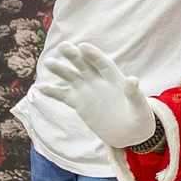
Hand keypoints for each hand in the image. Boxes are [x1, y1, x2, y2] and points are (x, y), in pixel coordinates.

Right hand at [39, 42, 157, 148]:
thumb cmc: (139, 118)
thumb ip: (135, 94)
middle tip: (63, 46)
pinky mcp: (79, 103)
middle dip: (74, 56)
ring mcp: (88, 91)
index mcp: (115, 79)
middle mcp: (99, 81)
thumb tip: (133, 79)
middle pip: (85, 65)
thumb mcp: (140, 108)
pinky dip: (53, 92)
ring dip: (61, 70)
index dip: (94, 55)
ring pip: (72, 77)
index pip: (103, 64)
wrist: (129, 133)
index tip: (83, 46)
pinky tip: (41, 88)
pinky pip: (64, 95)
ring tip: (49, 63)